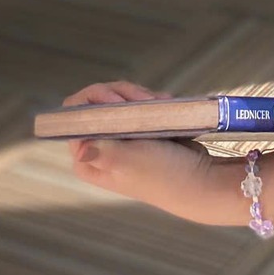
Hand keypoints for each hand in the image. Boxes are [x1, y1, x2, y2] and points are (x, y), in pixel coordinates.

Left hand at [61, 81, 233, 225]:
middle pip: (97, 100)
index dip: (95, 101)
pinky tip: (165, 105)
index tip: (121, 103)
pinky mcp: (137, 129)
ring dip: (140, 96)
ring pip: (118, 97)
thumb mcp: (131, 161)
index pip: (75, 115)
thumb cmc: (164, 175)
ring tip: (160, 105)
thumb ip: (104, 152)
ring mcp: (118, 136)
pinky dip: (151, 100)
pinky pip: (137, 102)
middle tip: (146, 100)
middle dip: (122, 95)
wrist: (199, 179)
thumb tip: (80, 151)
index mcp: (86, 158)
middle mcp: (97, 147)